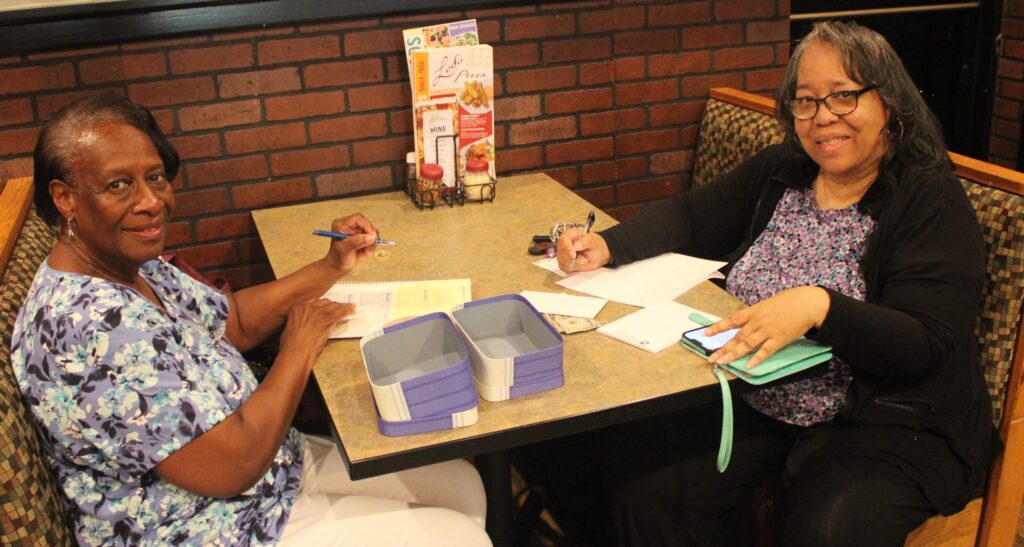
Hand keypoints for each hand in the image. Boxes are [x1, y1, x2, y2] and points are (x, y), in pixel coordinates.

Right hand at [278, 299, 355, 367]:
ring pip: (334, 306)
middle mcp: (309, 307)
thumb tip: (310, 323)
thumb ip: (302, 320)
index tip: (328, 305)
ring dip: (344, 307)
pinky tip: (351, 311)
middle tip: (341, 307)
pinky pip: (340, 313)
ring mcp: (319, 312)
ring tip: (351, 307)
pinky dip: (347, 311)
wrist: (296, 351)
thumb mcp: (292, 327)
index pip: (315, 302)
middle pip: (326, 302)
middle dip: (334, 305)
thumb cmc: (291, 344)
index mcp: (298, 307)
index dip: (324, 304)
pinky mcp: (328, 320)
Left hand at [324, 213, 378, 274]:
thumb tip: (371, 237)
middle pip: (367, 224)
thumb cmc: (338, 258)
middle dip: (370, 236)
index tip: (371, 236)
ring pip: (372, 232)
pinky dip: (372, 246)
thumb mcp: (345, 249)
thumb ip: (357, 241)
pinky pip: (374, 238)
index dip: (366, 226)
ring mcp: (357, 232)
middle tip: (368, 247)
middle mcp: (350, 226)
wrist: (339, 267)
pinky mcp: (363, 237)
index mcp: (341, 225)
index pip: (358, 219)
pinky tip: (365, 253)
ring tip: (365, 252)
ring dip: (371, 243)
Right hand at [556, 228, 610, 272]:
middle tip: (583, 259)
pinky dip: (572, 268)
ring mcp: (563, 252)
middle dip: (571, 258)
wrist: (598, 256)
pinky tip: (578, 263)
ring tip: (583, 259)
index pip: (563, 240)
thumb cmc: (595, 246)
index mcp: (571, 234)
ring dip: (573, 263)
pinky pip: (564, 267)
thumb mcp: (593, 242)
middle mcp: (564, 242)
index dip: (567, 248)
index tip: (573, 255)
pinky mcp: (563, 261)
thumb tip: (575, 245)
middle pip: (561, 251)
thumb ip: (585, 242)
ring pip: (562, 260)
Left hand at [706, 286, 829, 367]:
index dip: (718, 327)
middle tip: (711, 358)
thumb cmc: (789, 302)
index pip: (731, 320)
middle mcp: (757, 322)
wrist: (808, 302)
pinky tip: (749, 366)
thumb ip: (756, 315)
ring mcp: (768, 330)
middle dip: (723, 348)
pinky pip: (766, 350)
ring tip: (723, 363)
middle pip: (737, 337)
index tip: (706, 334)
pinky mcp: (780, 339)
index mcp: (753, 312)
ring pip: (747, 344)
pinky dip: (757, 358)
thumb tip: (745, 323)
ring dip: (734, 355)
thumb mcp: (768, 305)